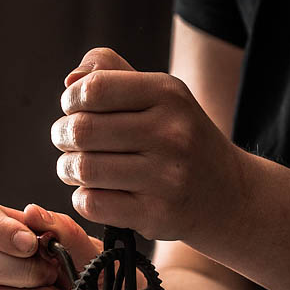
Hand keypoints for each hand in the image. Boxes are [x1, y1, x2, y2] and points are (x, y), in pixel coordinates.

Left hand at [51, 48, 245, 245]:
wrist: (227, 194)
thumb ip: (112, 74)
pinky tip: (94, 193)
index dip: (70, 100)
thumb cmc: (179, 141)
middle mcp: (170, 134)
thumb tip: (71, 81)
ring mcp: (165, 178)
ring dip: (68, 169)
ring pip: (84, 169)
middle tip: (66, 142)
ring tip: (75, 168)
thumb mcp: (160, 96)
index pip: (94, 89)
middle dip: (62, 136)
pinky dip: (82, 198)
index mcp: (168, 94)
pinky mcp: (155, 214)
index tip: (73, 110)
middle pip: (82, 130)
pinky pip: (93, 204)